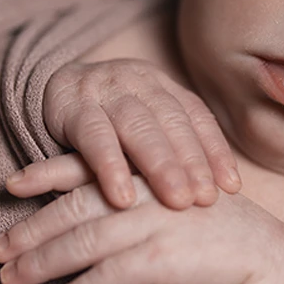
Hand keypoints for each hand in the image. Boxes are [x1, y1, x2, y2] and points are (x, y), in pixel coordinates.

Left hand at [0, 177, 283, 283]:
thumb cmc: (222, 238)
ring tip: (9, 283)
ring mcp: (155, 224)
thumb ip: (141, 202)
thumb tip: (90, 216)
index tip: (11, 186)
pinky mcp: (162, 260)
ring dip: (39, 264)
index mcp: (151, 176)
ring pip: (81, 242)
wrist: (271, 260)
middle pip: (74, 207)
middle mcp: (149, 193)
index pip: (89, 166)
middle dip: (31, 229)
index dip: (47, 174)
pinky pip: (104, 279)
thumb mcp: (181, 206)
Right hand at [6, 59, 240, 209]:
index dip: (215, 150)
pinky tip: (121, 196)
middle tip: (207, 199)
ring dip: (160, 166)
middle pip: (171, 122)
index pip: (196, 117)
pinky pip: (93, 135)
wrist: (52, 86)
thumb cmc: (110, 122)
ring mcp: (105, 90)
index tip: (232, 187)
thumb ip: (173, 148)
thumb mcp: (144, 126)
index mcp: (162, 85)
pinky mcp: (71, 105)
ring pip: (138, 126)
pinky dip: (110, 166)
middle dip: (192, 162)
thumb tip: (219, 193)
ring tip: (177, 201)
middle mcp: (139, 82)